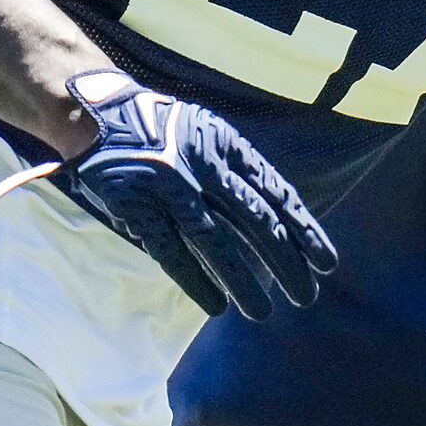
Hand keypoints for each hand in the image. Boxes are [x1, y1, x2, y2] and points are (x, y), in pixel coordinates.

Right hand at [57, 72, 335, 317]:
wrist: (98, 112)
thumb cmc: (164, 128)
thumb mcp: (211, 134)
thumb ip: (238, 170)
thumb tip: (276, 214)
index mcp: (230, 147)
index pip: (278, 195)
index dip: (305, 231)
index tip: (327, 263)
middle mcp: (206, 167)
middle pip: (256, 221)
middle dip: (285, 262)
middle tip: (305, 296)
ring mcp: (170, 188)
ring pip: (216, 242)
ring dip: (242, 281)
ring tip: (262, 313)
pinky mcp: (135, 208)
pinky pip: (170, 251)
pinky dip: (194, 281)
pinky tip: (215, 305)